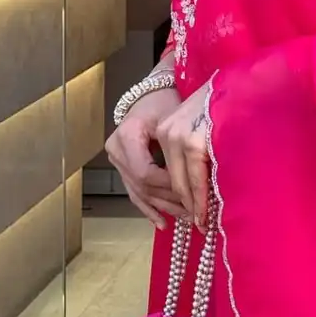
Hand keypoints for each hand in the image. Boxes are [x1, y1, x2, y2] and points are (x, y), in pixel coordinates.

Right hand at [106, 86, 186, 228]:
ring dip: (163, 207)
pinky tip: (162, 222)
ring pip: (139, 192)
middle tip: (194, 213)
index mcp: (127, 135)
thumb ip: (180, 147)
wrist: (152, 94)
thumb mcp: (174, 118)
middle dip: (169, 201)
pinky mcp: (122, 167)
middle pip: (142, 185)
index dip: (169, 186)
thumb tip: (199, 178)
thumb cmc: (166, 102)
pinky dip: (149, 208)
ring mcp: (116, 160)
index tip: (192, 194)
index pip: (146, 172)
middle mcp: (116, 150)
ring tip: (186, 219)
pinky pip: (134, 192)